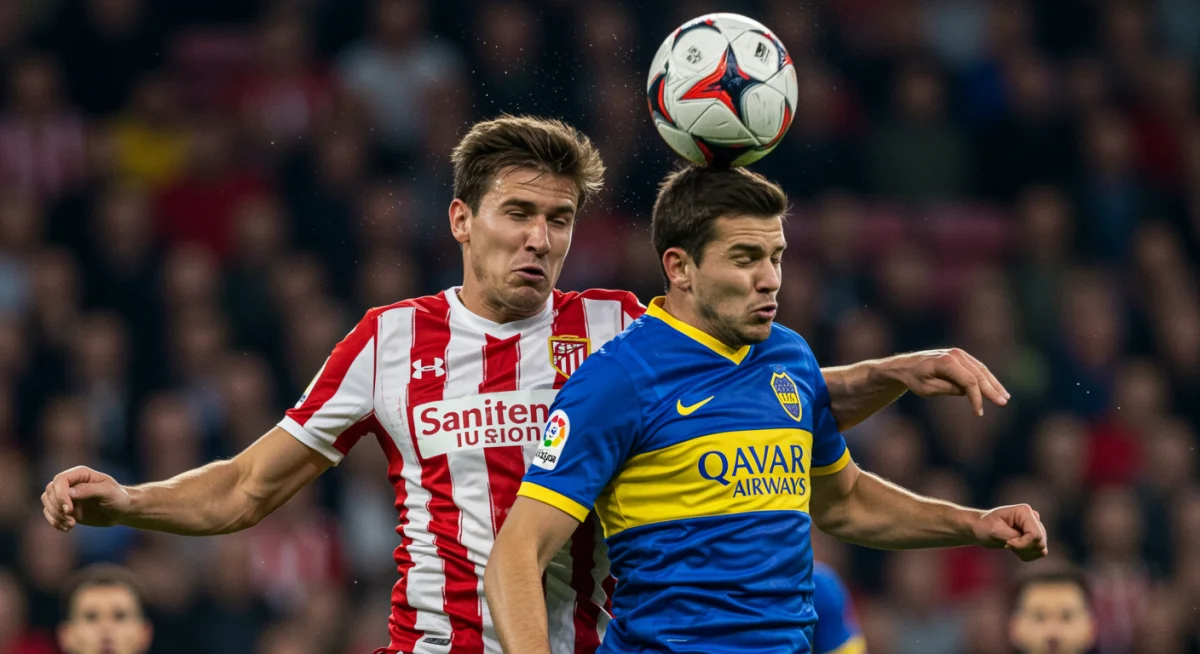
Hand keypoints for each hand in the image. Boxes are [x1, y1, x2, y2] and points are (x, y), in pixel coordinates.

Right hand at [41, 466, 130, 531]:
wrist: (121, 511)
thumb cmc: (118, 498)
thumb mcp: (108, 492)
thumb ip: (89, 490)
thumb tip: (69, 492)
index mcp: (81, 474)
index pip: (60, 480)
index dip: (60, 495)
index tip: (69, 510)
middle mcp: (71, 483)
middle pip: (50, 491)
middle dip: (57, 507)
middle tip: (71, 519)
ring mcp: (66, 495)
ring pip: (47, 502)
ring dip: (55, 516)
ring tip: (71, 524)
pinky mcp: (65, 508)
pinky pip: (50, 513)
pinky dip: (55, 522)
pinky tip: (68, 528)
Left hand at [882, 348, 1008, 415]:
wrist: (905, 366)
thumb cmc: (914, 379)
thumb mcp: (927, 389)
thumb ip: (948, 389)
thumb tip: (967, 392)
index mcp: (946, 362)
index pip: (968, 381)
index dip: (976, 397)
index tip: (978, 413)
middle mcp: (955, 355)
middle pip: (978, 374)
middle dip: (992, 390)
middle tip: (1003, 403)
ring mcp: (959, 354)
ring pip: (981, 370)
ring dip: (994, 384)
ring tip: (1004, 397)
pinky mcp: (961, 356)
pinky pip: (977, 368)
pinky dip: (987, 378)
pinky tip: (995, 389)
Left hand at [971, 504, 1047, 561]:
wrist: (980, 529)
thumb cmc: (985, 526)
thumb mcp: (995, 530)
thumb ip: (1013, 536)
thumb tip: (1033, 542)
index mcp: (1025, 511)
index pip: (1036, 535)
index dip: (1023, 544)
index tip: (1007, 543)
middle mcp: (1034, 518)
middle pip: (1040, 543)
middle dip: (1023, 548)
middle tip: (1006, 544)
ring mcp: (1036, 528)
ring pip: (1041, 549)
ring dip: (1024, 552)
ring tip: (1009, 544)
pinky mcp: (1035, 538)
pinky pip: (1039, 553)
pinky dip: (1026, 555)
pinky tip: (1013, 548)